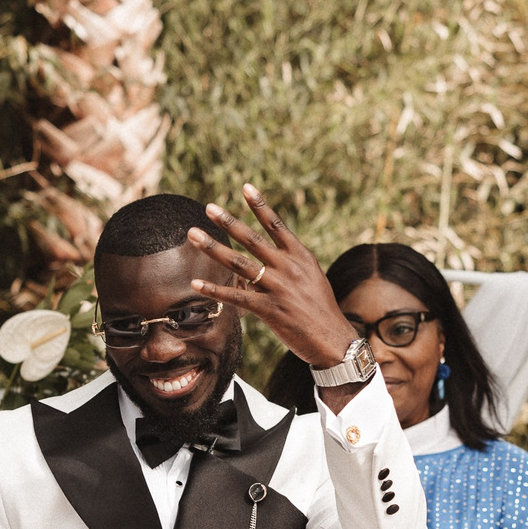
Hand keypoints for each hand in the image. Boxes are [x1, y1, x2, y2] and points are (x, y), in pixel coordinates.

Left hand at [186, 185, 358, 369]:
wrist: (334, 341)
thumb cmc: (322, 311)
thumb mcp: (312, 279)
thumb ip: (291, 265)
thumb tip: (269, 258)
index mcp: (301, 257)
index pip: (277, 225)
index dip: (260, 206)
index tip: (245, 187)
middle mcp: (289, 268)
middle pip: (252, 240)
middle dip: (228, 222)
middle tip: (209, 207)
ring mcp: (278, 288)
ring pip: (239, 263)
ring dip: (213, 248)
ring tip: (193, 234)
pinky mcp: (269, 310)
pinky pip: (237, 296)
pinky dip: (215, 290)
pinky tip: (196, 283)